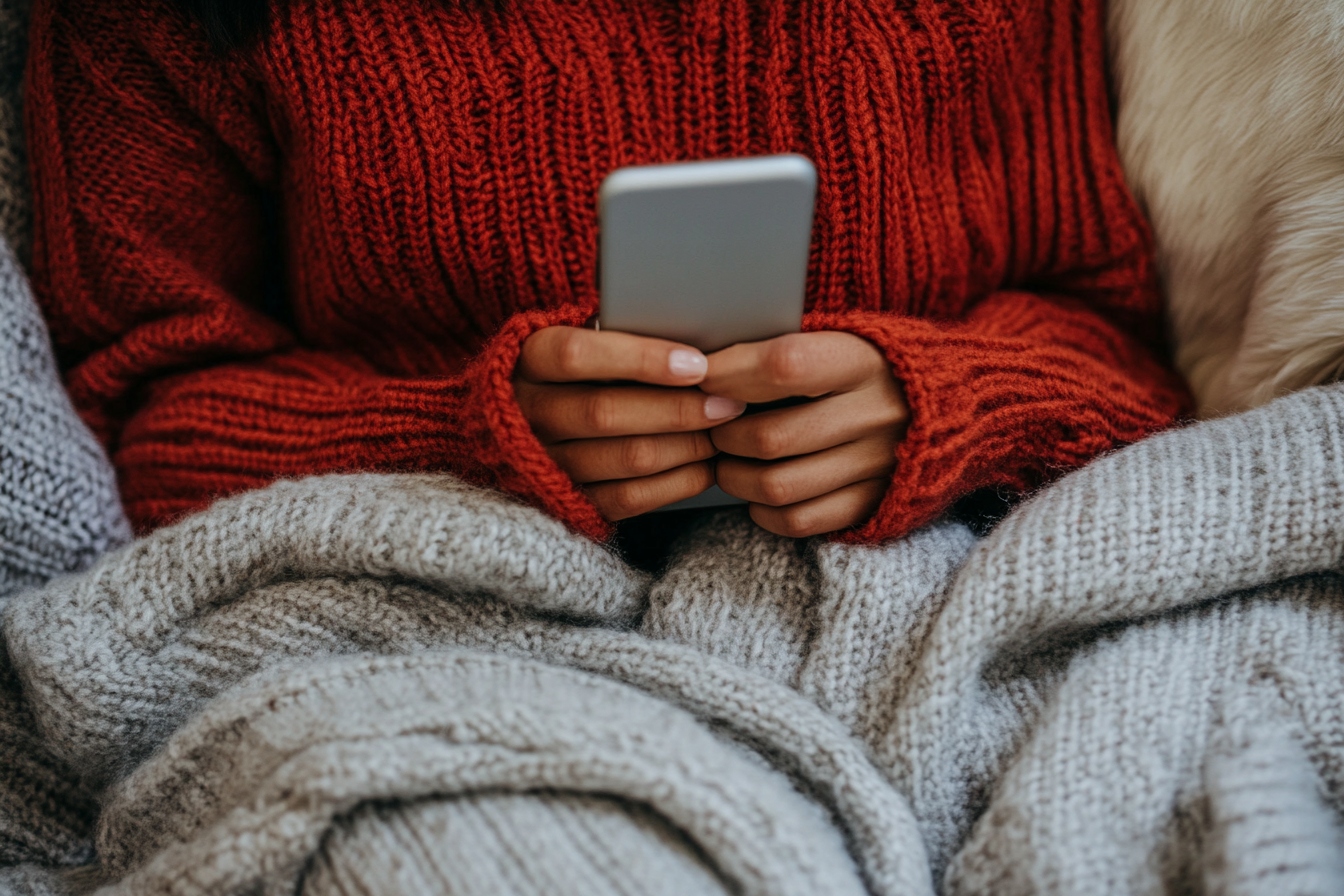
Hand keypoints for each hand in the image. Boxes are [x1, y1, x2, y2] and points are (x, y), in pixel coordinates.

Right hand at [515, 326, 746, 519]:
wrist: (525, 423)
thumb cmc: (575, 368)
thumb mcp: (581, 335)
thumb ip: (621, 329)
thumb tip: (693, 329)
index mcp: (526, 360)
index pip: (577, 355)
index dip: (640, 359)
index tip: (696, 362)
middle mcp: (527, 414)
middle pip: (606, 412)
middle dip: (678, 408)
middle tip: (728, 402)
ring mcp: (544, 462)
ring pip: (626, 457)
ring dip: (686, 445)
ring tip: (724, 429)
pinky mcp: (569, 500)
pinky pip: (629, 497)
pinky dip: (678, 481)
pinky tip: (706, 464)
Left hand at [701, 331, 907, 536]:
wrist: (955, 403)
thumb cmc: (873, 364)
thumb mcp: (844, 336)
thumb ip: (785, 346)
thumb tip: (705, 363)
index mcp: (864, 360)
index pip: (784, 366)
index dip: (731, 374)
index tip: (702, 376)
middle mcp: (875, 414)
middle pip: (770, 437)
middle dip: (722, 434)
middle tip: (711, 425)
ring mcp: (877, 465)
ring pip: (777, 486)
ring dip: (734, 476)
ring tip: (728, 459)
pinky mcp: (874, 503)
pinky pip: (799, 520)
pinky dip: (763, 510)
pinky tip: (758, 491)